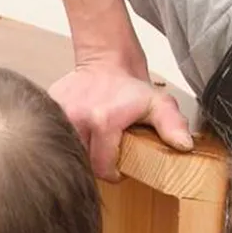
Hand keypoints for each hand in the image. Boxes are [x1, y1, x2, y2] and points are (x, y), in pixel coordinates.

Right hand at [50, 61, 192, 180]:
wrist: (105, 60)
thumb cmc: (130, 87)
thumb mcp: (158, 104)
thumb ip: (172, 125)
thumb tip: (184, 145)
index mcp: (103, 121)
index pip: (103, 168)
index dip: (114, 172)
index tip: (120, 165)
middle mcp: (76, 119)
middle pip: (84, 163)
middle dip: (97, 162)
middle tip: (107, 150)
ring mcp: (58, 114)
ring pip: (69, 152)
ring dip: (82, 152)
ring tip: (94, 140)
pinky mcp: (47, 109)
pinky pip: (56, 138)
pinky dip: (67, 139)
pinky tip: (80, 130)